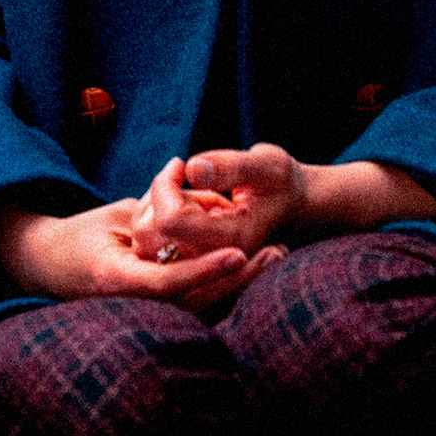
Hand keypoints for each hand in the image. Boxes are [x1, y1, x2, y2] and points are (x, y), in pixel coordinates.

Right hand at [0, 199, 288, 317]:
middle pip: (197, 302)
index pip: (168, 281)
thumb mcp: (115, 215)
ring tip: (275, 258)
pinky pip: (199, 307)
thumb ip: (155, 206)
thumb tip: (190, 182)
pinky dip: (229, 290)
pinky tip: (257, 272)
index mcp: (115, 279)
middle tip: (277, 252)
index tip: (240, 252)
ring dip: (242, 285)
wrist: (48, 268)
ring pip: (204, 309)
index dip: (206, 269)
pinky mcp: (158, 316)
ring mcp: (146, 315)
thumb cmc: (78, 236)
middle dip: (240, 280)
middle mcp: (133, 306)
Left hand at [131, 145, 307, 259]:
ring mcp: (199, 271)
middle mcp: (213, 265)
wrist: (291, 207)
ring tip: (186, 192)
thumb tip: (192, 169)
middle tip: (182, 176)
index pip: (171, 220)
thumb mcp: (267, 164)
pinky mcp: (187, 268)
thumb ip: (231, 167)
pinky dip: (154, 218)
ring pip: (144, 240)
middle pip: (149, 233)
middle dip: (159, 197)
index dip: (164, 186)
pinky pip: (149, 245)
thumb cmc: (281, 182)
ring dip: (155, 208)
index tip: (180, 164)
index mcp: (233, 240)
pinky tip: (179, 203)